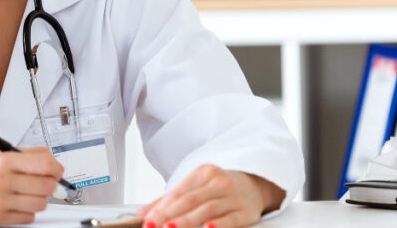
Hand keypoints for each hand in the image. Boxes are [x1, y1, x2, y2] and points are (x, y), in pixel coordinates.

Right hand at [0, 147, 63, 224]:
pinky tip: (17, 204)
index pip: (44, 163)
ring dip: (38, 199)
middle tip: (42, 182)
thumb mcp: (0, 155)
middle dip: (49, 184)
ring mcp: (0, 201)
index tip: (56, 170)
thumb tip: (56, 165)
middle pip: (46, 185)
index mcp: (3, 161)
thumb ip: (29, 156)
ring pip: (40, 203)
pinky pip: (29, 217)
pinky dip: (27, 212)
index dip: (56, 167)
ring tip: (26, 193)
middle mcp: (2, 180)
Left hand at [135, 165, 284, 227]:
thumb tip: (142, 214)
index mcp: (203, 173)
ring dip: (188, 221)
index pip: (178, 192)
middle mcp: (219, 182)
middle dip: (170, 215)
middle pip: (190, 200)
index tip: (148, 220)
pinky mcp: (246, 211)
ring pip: (207, 209)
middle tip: (155, 226)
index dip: (161, 207)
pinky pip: (231, 219)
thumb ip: (167, 201)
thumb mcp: (195, 187)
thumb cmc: (218, 188)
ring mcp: (234, 196)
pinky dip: (219, 224)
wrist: (255, 186)